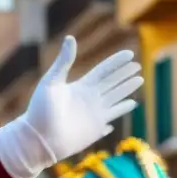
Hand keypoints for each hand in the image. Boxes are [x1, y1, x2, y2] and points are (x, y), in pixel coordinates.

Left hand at [0, 37, 142, 177]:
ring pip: (116, 99)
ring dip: (128, 90)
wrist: (37, 139)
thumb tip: (70, 38)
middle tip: (138, 66)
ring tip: (139, 80)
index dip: (116, 62)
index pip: (103, 71)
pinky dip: (121, 112)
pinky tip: (130, 106)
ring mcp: (93, 114)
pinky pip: (113, 118)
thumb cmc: (39, 111)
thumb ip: (63, 62)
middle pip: (112, 83)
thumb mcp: (50, 82)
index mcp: (79, 87)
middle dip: (125, 74)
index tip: (130, 53)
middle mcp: (88, 99)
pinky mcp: (96, 129)